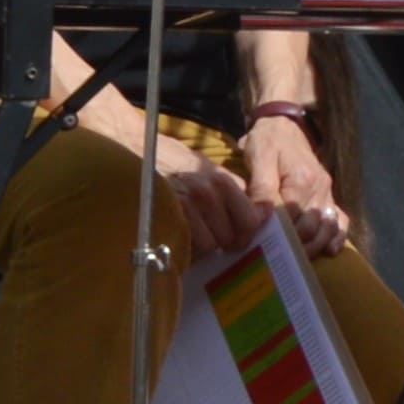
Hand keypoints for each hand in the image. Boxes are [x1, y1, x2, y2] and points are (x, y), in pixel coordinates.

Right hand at [148, 148, 268, 255]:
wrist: (144, 155)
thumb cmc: (180, 167)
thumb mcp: (212, 172)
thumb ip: (235, 193)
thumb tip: (259, 216)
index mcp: (223, 182)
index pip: (251, 220)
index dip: (248, 233)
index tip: (241, 237)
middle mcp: (207, 193)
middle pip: (230, 237)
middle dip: (224, 242)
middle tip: (214, 237)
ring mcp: (185, 205)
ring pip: (209, 245)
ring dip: (204, 246)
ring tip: (196, 235)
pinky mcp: (166, 216)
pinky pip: (186, 246)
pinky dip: (187, 248)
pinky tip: (183, 237)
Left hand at [237, 109, 353, 255]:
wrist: (284, 122)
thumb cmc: (268, 140)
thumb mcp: (259, 158)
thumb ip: (261, 189)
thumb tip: (261, 218)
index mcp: (302, 181)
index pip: (293, 220)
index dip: (278, 238)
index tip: (260, 250)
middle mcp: (320, 189)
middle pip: (312, 229)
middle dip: (295, 248)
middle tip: (274, 261)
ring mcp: (327, 192)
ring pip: (327, 227)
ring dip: (315, 246)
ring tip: (297, 261)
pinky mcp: (328, 194)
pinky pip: (339, 218)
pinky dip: (336, 235)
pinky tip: (330, 250)